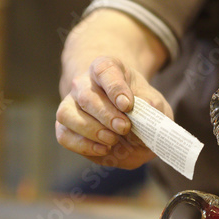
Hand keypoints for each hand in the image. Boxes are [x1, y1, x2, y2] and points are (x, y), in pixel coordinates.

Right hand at [55, 56, 173, 168]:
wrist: (127, 117)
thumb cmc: (140, 105)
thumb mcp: (154, 102)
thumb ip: (152, 106)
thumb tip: (146, 111)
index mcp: (107, 69)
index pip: (106, 71)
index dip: (115, 88)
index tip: (127, 105)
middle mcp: (83, 83)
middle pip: (86, 96)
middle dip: (106, 115)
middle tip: (123, 127)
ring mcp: (70, 104)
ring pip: (68, 114)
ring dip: (91, 130)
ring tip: (112, 140)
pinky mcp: (65, 126)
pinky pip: (64, 135)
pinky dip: (82, 145)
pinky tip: (102, 149)